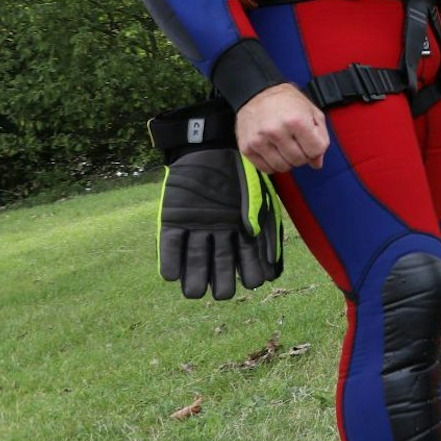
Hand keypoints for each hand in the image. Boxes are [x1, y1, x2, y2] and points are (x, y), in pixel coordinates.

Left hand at [158, 148, 281, 299]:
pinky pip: (170, 243)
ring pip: (195, 259)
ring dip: (194, 277)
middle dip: (221, 282)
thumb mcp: (257, 198)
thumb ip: (262, 228)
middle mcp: (217, 233)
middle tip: (223, 294)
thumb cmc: (240, 170)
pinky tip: (172, 275)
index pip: (246, 259)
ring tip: (194, 292)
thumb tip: (270, 262)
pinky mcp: (173, 220)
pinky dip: (170, 259)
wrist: (211, 147)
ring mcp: (194, 228)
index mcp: (240, 229)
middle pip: (219, 264)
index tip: (253, 283)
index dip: (250, 272)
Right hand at [236, 84, 328, 173]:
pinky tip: (274, 151)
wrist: (257, 92)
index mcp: (296, 121)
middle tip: (297, 143)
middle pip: (299, 160)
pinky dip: (273, 164)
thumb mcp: (312, 112)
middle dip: (303, 155)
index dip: (316, 148)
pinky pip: (266, 168)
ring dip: (288, 161)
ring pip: (283, 167)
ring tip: (286, 147)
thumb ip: (321, 137)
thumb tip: (317, 162)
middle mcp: (276, 131)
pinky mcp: (247, 147)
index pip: (315, 150)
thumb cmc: (286, 101)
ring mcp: (259, 140)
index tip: (310, 142)